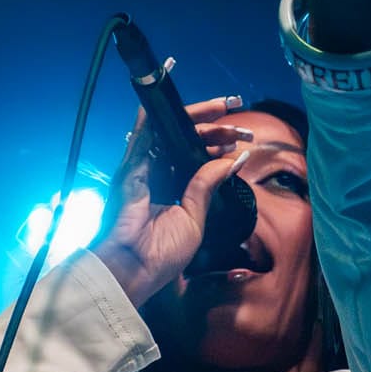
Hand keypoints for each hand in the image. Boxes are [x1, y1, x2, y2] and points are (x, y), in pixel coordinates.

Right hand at [90, 96, 254, 306]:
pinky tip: (164, 101)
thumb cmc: (161, 254)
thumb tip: (233, 160)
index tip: (241, 140)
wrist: (134, 270)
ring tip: (225, 109)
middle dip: (215, 129)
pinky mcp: (130, 171)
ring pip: (169, 134)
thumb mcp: (195, 217)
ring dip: (197, 120)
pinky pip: (141, 138)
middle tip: (240, 127)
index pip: (196, 157)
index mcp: (174, 188)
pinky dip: (151, 118)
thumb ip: (208, 186)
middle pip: (185, 141)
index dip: (217, 144)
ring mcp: (142, 171)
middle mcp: (158, 176)